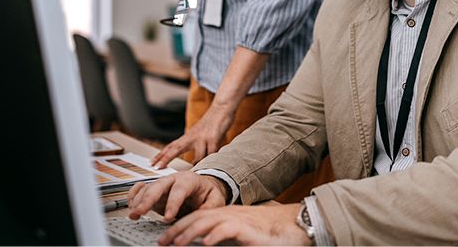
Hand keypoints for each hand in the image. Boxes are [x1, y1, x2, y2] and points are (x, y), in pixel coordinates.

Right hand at [127, 171, 227, 221]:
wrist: (203, 187)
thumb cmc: (208, 193)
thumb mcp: (215, 199)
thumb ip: (210, 207)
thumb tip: (202, 216)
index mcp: (189, 179)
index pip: (180, 189)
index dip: (173, 203)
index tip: (168, 218)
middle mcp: (173, 179)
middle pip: (158, 185)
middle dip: (148, 199)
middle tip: (140, 212)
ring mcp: (162, 184)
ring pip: (147, 188)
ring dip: (138, 200)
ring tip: (133, 213)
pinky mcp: (155, 190)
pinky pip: (141, 189)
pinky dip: (134, 196)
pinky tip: (130, 205)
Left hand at [150, 104, 233, 167]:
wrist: (221, 109)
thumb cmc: (211, 124)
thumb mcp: (199, 135)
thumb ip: (194, 146)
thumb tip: (193, 161)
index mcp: (188, 137)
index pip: (171, 146)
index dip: (161, 155)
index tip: (152, 163)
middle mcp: (192, 137)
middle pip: (176, 148)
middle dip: (165, 158)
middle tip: (157, 167)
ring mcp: (202, 137)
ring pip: (198, 156)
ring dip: (198, 164)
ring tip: (196, 173)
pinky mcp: (213, 138)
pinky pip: (211, 154)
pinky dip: (212, 160)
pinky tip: (212, 164)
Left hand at [158, 203, 310, 245]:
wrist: (295, 226)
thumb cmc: (271, 233)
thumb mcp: (243, 236)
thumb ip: (226, 238)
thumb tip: (208, 244)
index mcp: (227, 216)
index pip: (198, 218)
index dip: (180, 227)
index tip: (166, 239)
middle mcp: (230, 214)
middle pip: (197, 217)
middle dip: (177, 230)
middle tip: (162, 241)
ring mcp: (238, 219)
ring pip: (207, 221)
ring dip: (189, 233)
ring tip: (176, 243)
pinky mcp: (247, 227)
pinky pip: (227, 229)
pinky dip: (214, 235)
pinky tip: (205, 243)